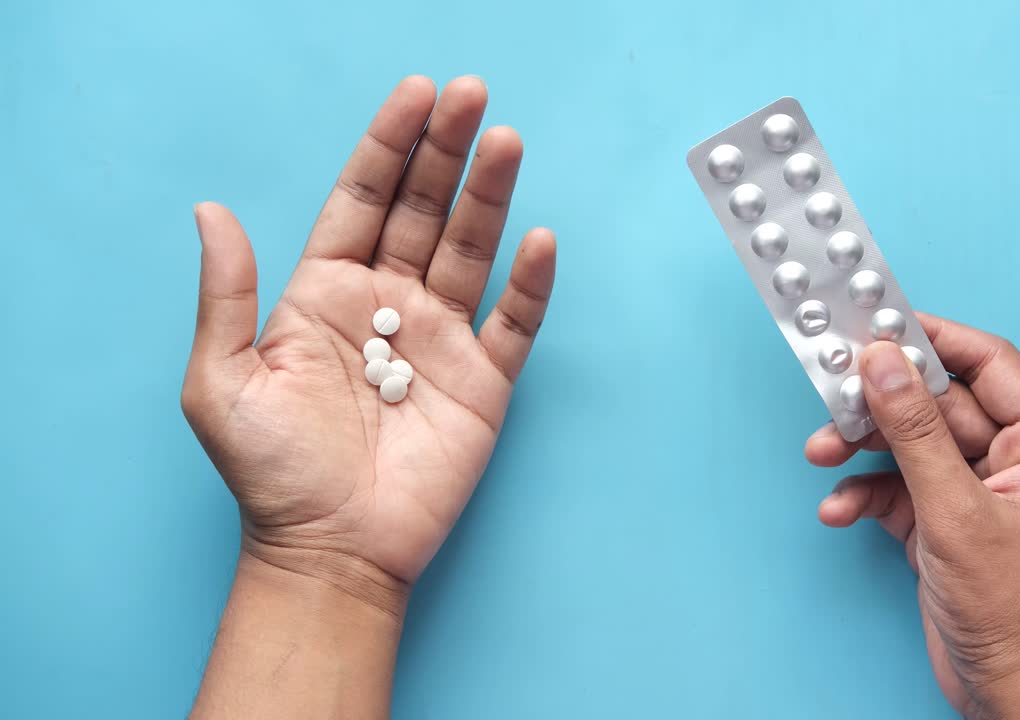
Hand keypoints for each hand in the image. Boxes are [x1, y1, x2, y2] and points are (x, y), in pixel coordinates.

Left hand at [181, 75, 555, 611]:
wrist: (331, 550)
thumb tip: (209, 209)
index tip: (417, 94)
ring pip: (471, 252)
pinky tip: (538, 240)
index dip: (388, 146)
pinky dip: (529, 285)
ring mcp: (441, 341)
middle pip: (424, 211)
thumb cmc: (272, 472)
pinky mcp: (483, 382)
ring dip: (490, 198)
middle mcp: (389, 304)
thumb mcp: (222, 382)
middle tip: (473, 96)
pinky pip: (514, 324)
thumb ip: (226, 295)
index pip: (363, 201)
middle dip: (446, 152)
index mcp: (327, 293)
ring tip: (507, 142)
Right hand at [805, 314, 1019, 718]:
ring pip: (911, 447)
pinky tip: (839, 511)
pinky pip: (899, 491)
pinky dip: (866, 496)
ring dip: (864, 452)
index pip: (989, 365)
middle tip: (832, 396)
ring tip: (822, 455)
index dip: (932, 340)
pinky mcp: (947, 528)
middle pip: (938, 406)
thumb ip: (914, 432)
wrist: (1017, 699)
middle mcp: (1018, 463)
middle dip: (881, 407)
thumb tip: (882, 362)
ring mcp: (979, 496)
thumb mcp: (956, 512)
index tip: (877, 324)